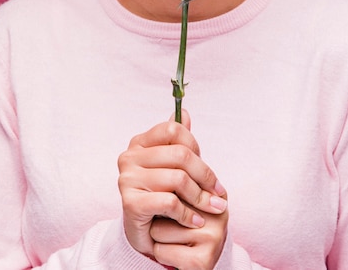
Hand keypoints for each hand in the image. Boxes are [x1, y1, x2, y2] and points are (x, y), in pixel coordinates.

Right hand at [117, 110, 227, 260]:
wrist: (144, 234)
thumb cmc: (161, 195)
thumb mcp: (171, 167)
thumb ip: (177, 142)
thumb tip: (185, 113)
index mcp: (139, 143)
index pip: (173, 130)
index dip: (195, 146)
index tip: (208, 169)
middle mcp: (129, 157)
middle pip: (180, 154)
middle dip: (205, 175)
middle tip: (219, 194)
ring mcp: (127, 179)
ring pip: (178, 179)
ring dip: (200, 197)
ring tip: (212, 208)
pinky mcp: (130, 203)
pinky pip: (169, 202)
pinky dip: (188, 214)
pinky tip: (196, 221)